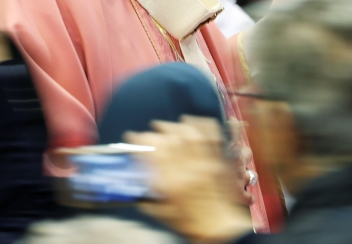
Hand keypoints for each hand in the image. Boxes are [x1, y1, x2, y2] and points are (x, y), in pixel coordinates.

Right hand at [125, 117, 252, 243]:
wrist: (219, 228)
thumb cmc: (189, 222)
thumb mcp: (161, 210)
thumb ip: (147, 192)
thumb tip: (137, 175)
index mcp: (172, 183)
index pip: (152, 151)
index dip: (139, 140)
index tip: (132, 137)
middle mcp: (189, 169)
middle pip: (169, 138)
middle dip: (155, 131)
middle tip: (149, 133)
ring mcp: (206, 163)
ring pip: (188, 133)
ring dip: (174, 126)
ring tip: (167, 127)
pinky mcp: (219, 160)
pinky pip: (212, 135)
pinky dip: (201, 124)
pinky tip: (191, 123)